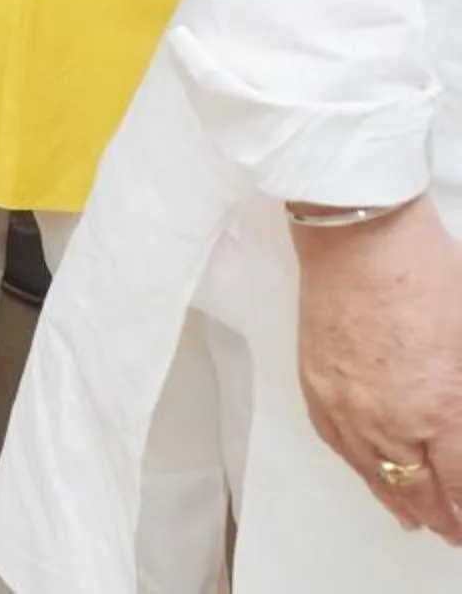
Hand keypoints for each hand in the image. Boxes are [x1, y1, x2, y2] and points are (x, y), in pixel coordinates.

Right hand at [295, 199, 461, 539]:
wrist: (357, 236)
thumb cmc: (421, 272)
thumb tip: (458, 434)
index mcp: (442, 409)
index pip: (460, 487)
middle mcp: (391, 420)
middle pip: (418, 491)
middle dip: (440, 517)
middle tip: (452, 528)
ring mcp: (347, 405)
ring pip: (374, 475)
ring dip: (398, 500)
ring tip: (414, 516)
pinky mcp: (316, 385)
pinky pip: (338, 444)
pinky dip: (358, 466)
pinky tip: (369, 471)